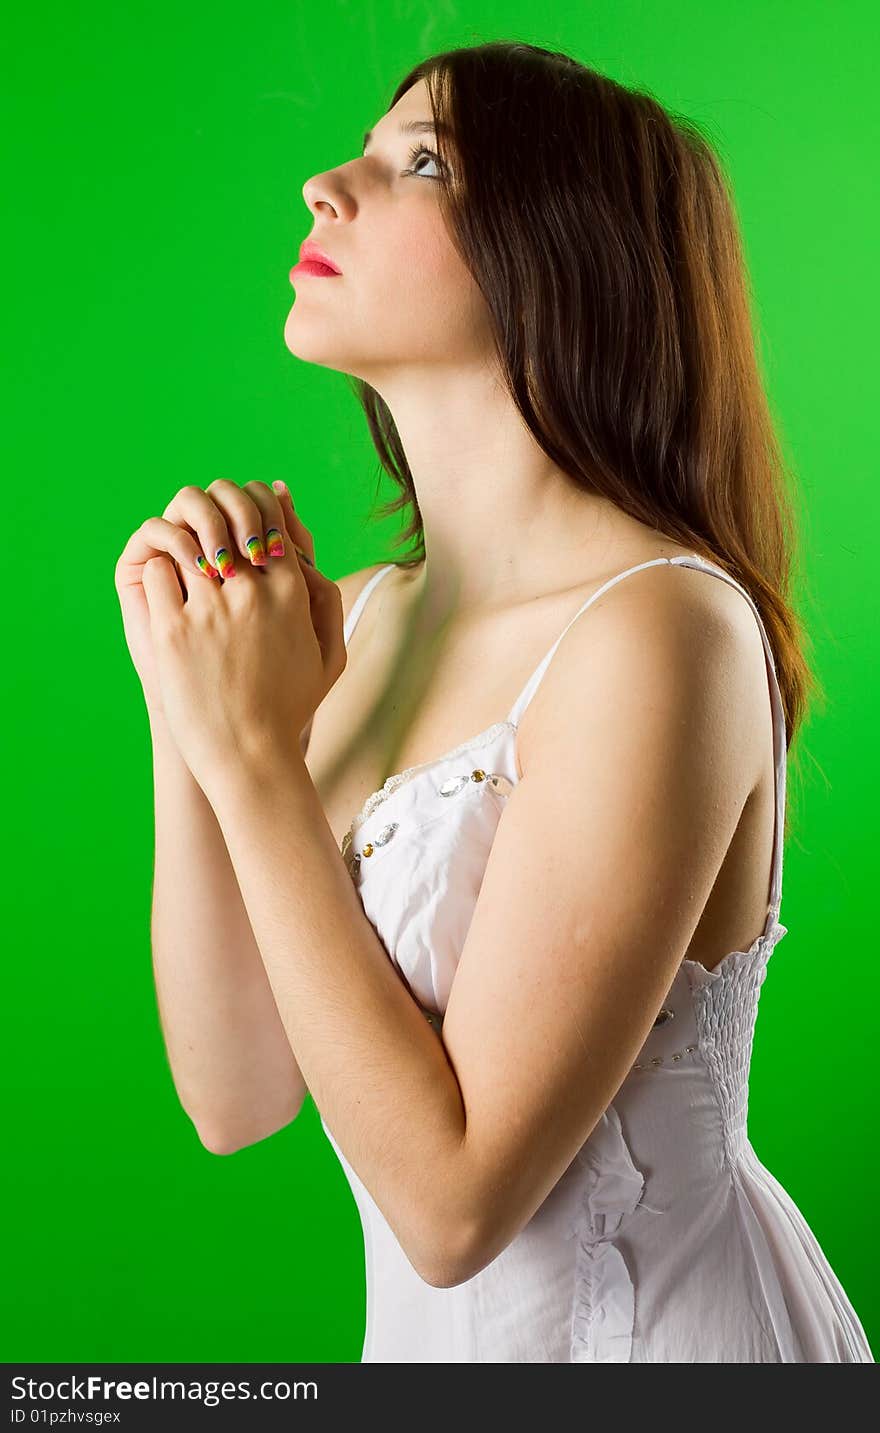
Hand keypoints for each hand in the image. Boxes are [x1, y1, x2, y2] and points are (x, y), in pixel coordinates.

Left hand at [138, 478, 343, 795]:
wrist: (251, 757)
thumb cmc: (290, 708)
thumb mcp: (330, 655)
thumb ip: (327, 600)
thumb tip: (305, 557)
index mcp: (292, 592)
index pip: (269, 516)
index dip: (252, 511)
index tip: (239, 528)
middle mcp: (252, 592)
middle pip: (228, 519)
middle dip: (216, 522)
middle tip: (208, 539)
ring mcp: (211, 610)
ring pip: (189, 542)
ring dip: (186, 548)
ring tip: (186, 567)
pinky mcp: (174, 630)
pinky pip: (160, 573)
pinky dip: (162, 574)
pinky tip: (168, 593)